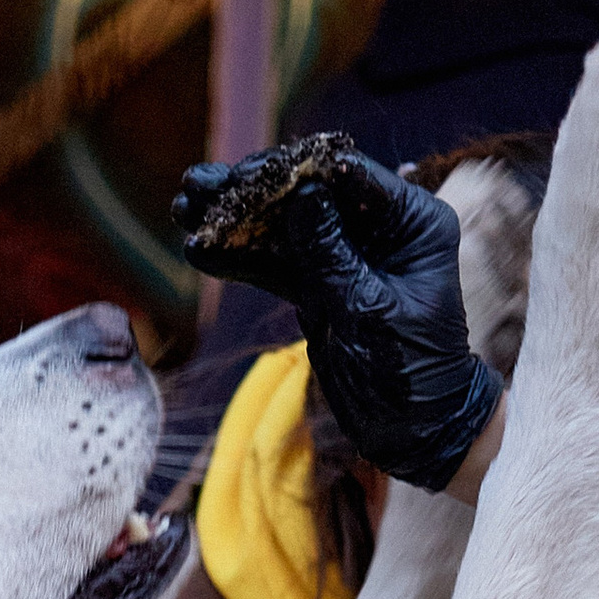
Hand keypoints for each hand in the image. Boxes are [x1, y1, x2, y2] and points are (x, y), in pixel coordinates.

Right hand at [171, 139, 504, 493]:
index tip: (251, 172)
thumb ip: (331, 252)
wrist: (415, 429)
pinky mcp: (317, 285)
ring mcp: (344, 255)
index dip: (297, 169)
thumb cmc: (413, 370)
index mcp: (411, 220)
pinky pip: (273, 265)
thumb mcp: (369, 308)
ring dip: (233, 221)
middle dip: (251, 191)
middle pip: (307, 194)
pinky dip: (238, 259)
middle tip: (199, 184)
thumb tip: (300, 190)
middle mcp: (378, 228)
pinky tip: (198, 249)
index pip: (350, 176)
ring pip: (282, 228)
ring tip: (183, 207)